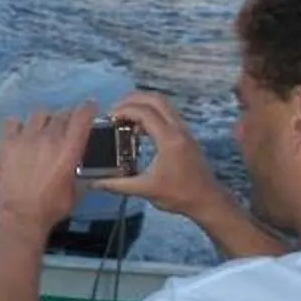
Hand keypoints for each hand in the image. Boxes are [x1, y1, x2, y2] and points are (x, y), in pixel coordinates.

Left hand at [0, 104, 94, 237]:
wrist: (20, 215)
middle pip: (61, 113)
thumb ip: (78, 170)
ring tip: (40, 131)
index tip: (88, 108)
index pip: (82, 115)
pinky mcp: (5, 141)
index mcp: (70, 148)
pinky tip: (19, 136)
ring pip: (38, 114)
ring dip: (43, 121)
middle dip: (65, 118)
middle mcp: (49, 137)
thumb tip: (77, 163)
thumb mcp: (76, 189)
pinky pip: (12, 122)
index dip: (87, 108)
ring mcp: (25, 137)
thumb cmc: (51, 206)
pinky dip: (18, 126)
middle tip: (63, 129)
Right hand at [103, 90, 224, 214]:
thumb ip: (117, 185)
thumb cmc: (178, 195)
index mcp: (169, 139)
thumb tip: (94, 183)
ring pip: (163, 104)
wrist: (207, 200)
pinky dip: (150, 114)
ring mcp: (183, 130)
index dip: (123, 110)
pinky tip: (137, 130)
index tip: (108, 118)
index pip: (144, 112)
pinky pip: (166, 114)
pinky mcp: (185, 135)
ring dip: (142, 105)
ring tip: (123, 118)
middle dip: (132, 99)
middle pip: (155, 99)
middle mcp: (178, 129)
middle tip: (114, 111)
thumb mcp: (145, 190)